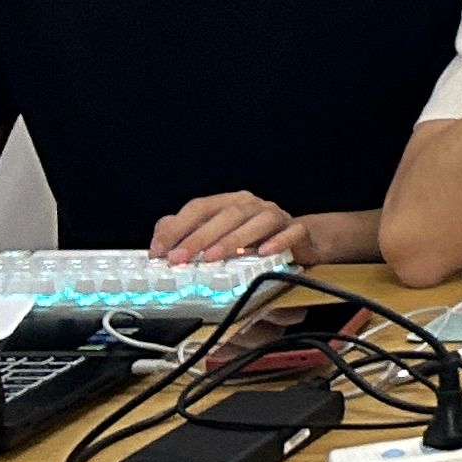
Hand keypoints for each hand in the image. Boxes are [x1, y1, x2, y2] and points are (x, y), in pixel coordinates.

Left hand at [147, 190, 301, 265]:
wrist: (301, 240)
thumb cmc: (253, 239)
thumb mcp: (217, 235)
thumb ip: (187, 233)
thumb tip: (160, 239)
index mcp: (229, 202)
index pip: (199, 207)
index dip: (177, 227)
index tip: (159, 250)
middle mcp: (252, 205)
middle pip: (226, 215)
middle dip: (199, 237)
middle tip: (179, 258)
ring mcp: (276, 216)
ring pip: (256, 221)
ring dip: (232, 239)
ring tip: (212, 258)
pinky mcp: (299, 230)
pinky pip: (291, 232)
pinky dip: (278, 241)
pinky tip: (264, 252)